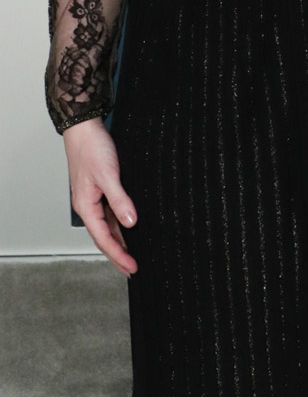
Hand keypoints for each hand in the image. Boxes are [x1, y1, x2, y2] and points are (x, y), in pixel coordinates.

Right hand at [62, 118, 137, 275]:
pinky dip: (120, 223)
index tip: (132, 268)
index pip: (104, 239)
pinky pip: (111, 213)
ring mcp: (94, 198)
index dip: (119, 255)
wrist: (85, 128)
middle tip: (134, 269)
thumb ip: (119, 200)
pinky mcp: (101, 189)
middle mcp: (89, 206)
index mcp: (86, 207)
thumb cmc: (92, 149)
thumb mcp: (108, 175)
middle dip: (119, 254)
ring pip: (108, 226)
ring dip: (120, 240)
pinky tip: (129, 227)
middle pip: (105, 237)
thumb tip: (131, 223)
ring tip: (134, 255)